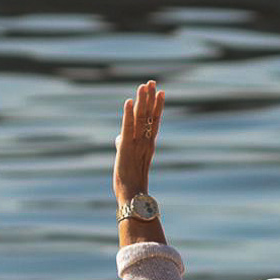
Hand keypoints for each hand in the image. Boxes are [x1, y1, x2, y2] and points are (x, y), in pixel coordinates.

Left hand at [114, 80, 164, 198]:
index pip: (154, 121)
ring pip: (141, 118)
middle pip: (149, 115)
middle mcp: (145, 142)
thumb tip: (119, 138)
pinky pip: (128, 127)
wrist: (133, 197)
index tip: (160, 92)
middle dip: (151, 98)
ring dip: (142, 101)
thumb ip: (125, 146)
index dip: (157, 106)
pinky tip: (129, 101)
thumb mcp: (127, 160)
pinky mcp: (125, 147)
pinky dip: (128, 114)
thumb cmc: (131, 183)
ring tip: (144, 85)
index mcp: (148, 145)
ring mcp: (136, 144)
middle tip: (153, 82)